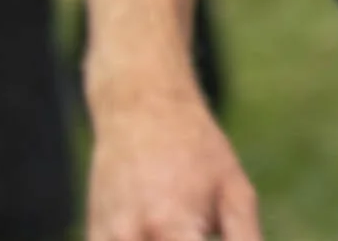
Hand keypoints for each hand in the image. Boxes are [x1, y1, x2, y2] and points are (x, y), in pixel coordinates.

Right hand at [87, 90, 260, 240]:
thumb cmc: (197, 150)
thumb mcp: (234, 188)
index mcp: (173, 223)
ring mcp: (106, 239)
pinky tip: (157, 231)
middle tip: (200, 235)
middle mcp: (133, 236)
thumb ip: (244, 238)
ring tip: (185, 233)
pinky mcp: (93, 238)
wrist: (140, 110)